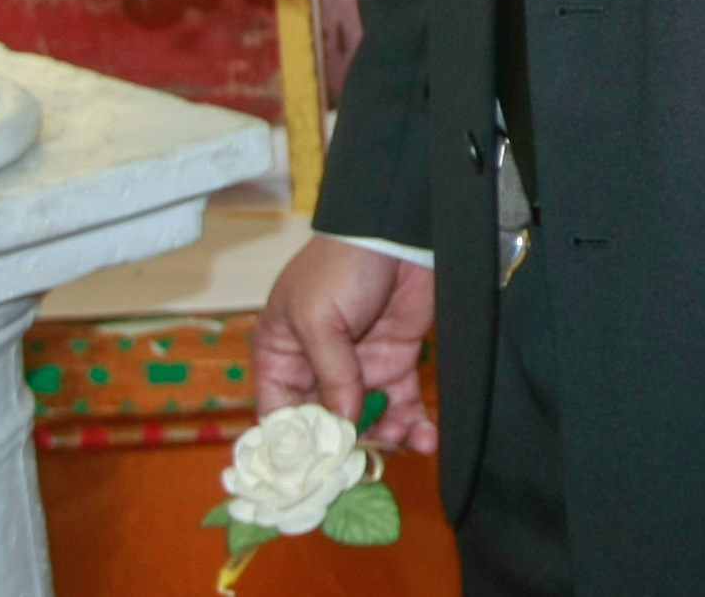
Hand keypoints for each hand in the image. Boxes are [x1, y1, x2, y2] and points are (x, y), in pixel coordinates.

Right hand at [254, 236, 437, 453]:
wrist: (397, 231)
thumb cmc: (340, 266)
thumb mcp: (319, 318)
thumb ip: (331, 372)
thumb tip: (341, 423)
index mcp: (281, 357)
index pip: (279, 414)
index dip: (294, 445)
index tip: (314, 472)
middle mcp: (317, 369)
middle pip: (326, 424)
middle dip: (346, 447)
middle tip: (366, 465)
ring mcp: (359, 367)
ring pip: (367, 419)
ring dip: (384, 438)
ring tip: (401, 444)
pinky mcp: (397, 361)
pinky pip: (402, 402)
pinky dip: (414, 423)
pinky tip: (425, 439)